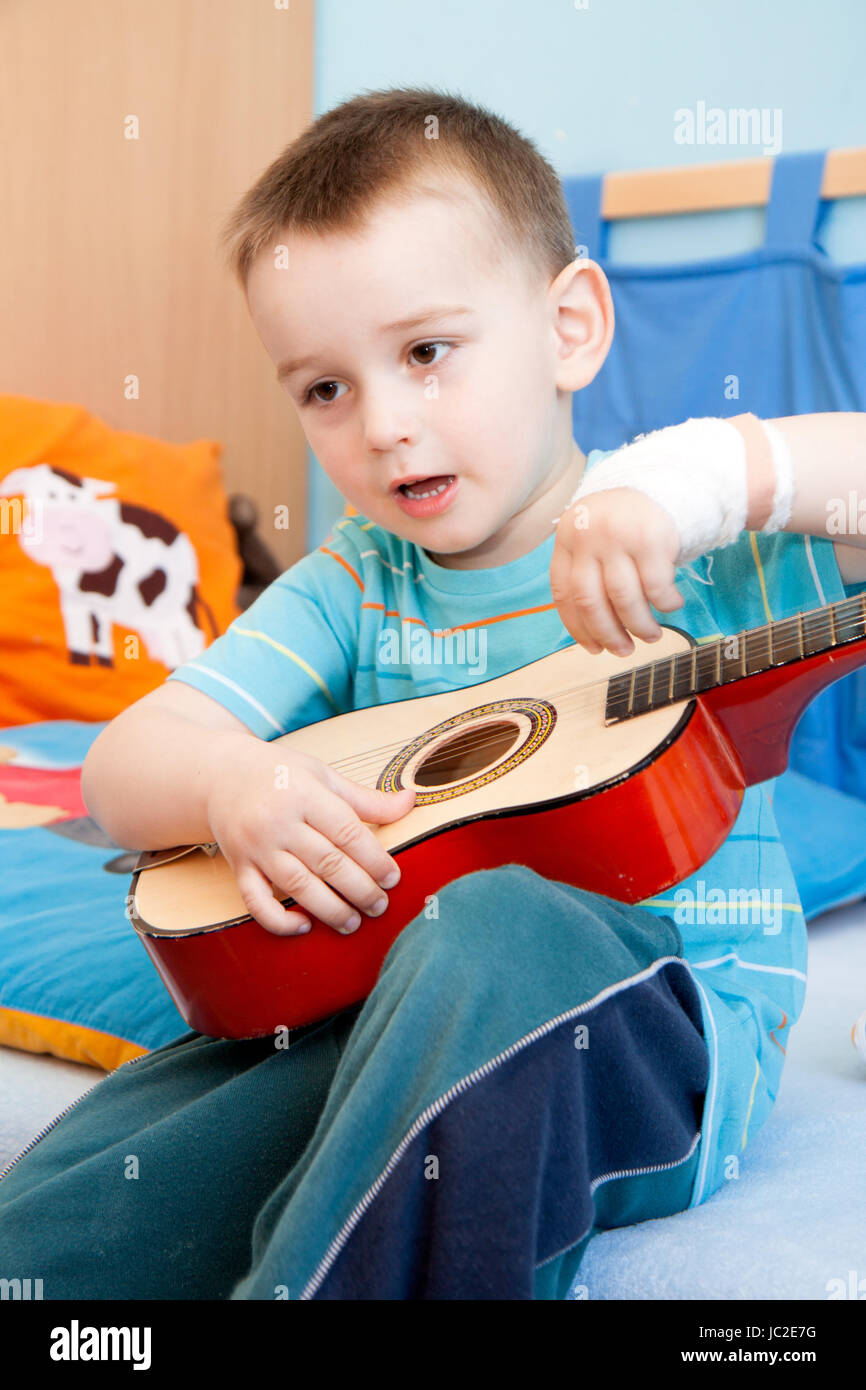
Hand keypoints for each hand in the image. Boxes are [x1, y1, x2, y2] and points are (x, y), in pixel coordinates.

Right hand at [205, 733, 415, 934]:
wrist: (221, 775)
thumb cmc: (281, 775)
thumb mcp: (323, 776)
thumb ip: (366, 798)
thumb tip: (411, 802)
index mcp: (304, 794)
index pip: (346, 832)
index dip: (374, 859)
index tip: (393, 878)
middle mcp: (278, 821)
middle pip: (326, 863)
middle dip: (359, 889)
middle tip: (380, 906)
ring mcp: (255, 846)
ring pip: (296, 885)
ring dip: (329, 909)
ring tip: (353, 923)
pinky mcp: (238, 867)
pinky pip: (255, 901)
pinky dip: (278, 920)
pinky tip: (304, 926)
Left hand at [550, 487, 685, 655]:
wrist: (657, 482)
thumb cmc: (621, 525)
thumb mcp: (591, 540)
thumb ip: (586, 574)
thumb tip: (592, 634)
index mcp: (567, 540)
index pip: (564, 594)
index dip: (578, 628)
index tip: (594, 649)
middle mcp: (588, 538)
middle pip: (590, 601)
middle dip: (608, 634)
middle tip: (624, 651)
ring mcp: (618, 537)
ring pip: (624, 599)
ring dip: (639, 625)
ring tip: (651, 635)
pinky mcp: (651, 538)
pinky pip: (657, 586)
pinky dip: (666, 603)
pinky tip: (672, 605)